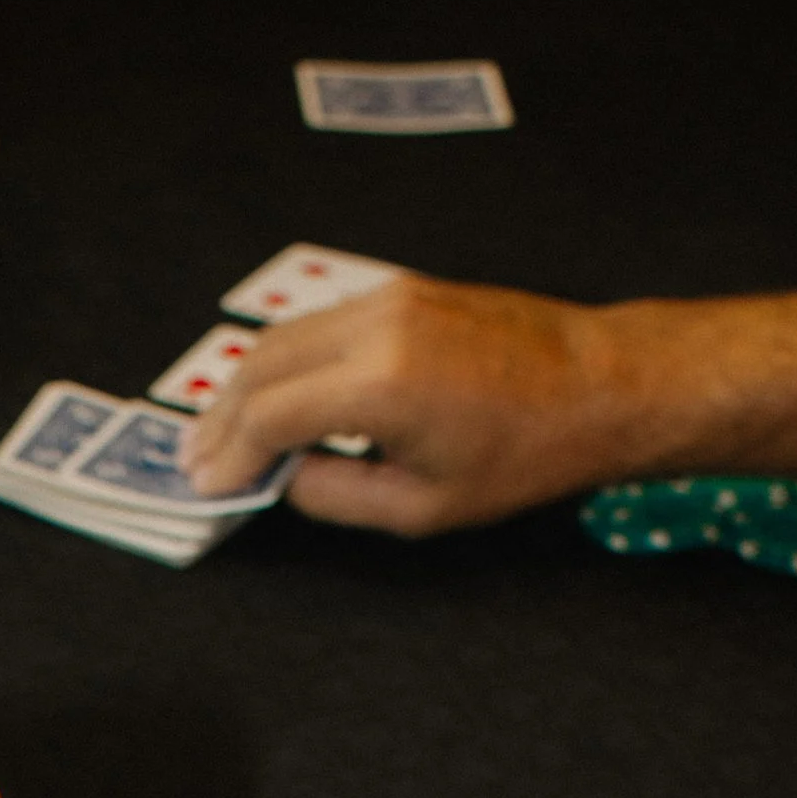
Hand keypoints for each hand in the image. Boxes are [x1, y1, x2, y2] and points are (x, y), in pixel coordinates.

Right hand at [178, 277, 637, 534]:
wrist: (601, 382)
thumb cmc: (526, 453)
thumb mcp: (424, 508)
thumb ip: (336, 495)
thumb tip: (285, 476)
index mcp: (380, 383)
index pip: (268, 417)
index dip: (229, 457)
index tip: (209, 488)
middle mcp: (375, 326)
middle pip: (260, 366)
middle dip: (219, 418)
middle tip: (195, 461)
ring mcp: (388, 298)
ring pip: (283, 337)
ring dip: (243, 385)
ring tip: (220, 432)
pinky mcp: (402, 289)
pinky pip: (319, 324)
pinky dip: (282, 362)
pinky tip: (273, 396)